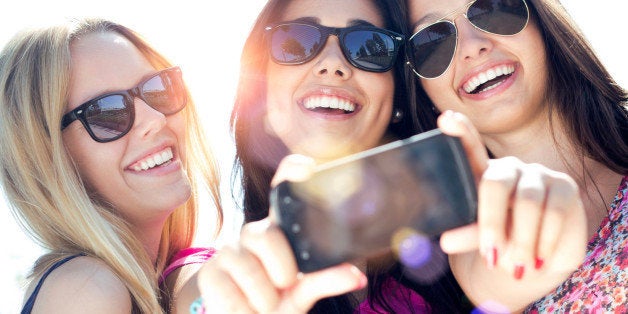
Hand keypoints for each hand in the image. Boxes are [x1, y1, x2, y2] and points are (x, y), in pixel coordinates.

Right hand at [195, 155, 366, 312]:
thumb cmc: (278, 303)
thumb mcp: (303, 293)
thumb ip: (325, 280)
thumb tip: (356, 276)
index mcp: (281, 230)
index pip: (282, 188)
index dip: (292, 171)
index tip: (308, 168)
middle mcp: (254, 234)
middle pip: (266, 234)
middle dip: (282, 270)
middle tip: (285, 285)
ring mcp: (228, 251)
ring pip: (249, 269)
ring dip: (264, 298)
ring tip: (266, 304)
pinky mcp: (210, 273)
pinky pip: (230, 293)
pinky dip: (245, 311)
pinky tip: (247, 310)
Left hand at [437, 111, 586, 279]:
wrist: (539, 259)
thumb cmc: (504, 241)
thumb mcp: (484, 238)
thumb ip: (468, 234)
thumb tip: (445, 241)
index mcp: (483, 176)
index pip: (470, 149)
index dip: (461, 132)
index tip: (445, 120)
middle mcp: (509, 169)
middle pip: (495, 183)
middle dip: (492, 223)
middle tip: (491, 254)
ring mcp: (538, 174)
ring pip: (528, 203)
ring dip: (522, 240)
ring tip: (517, 265)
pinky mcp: (565, 187)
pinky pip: (554, 212)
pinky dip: (544, 240)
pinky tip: (539, 257)